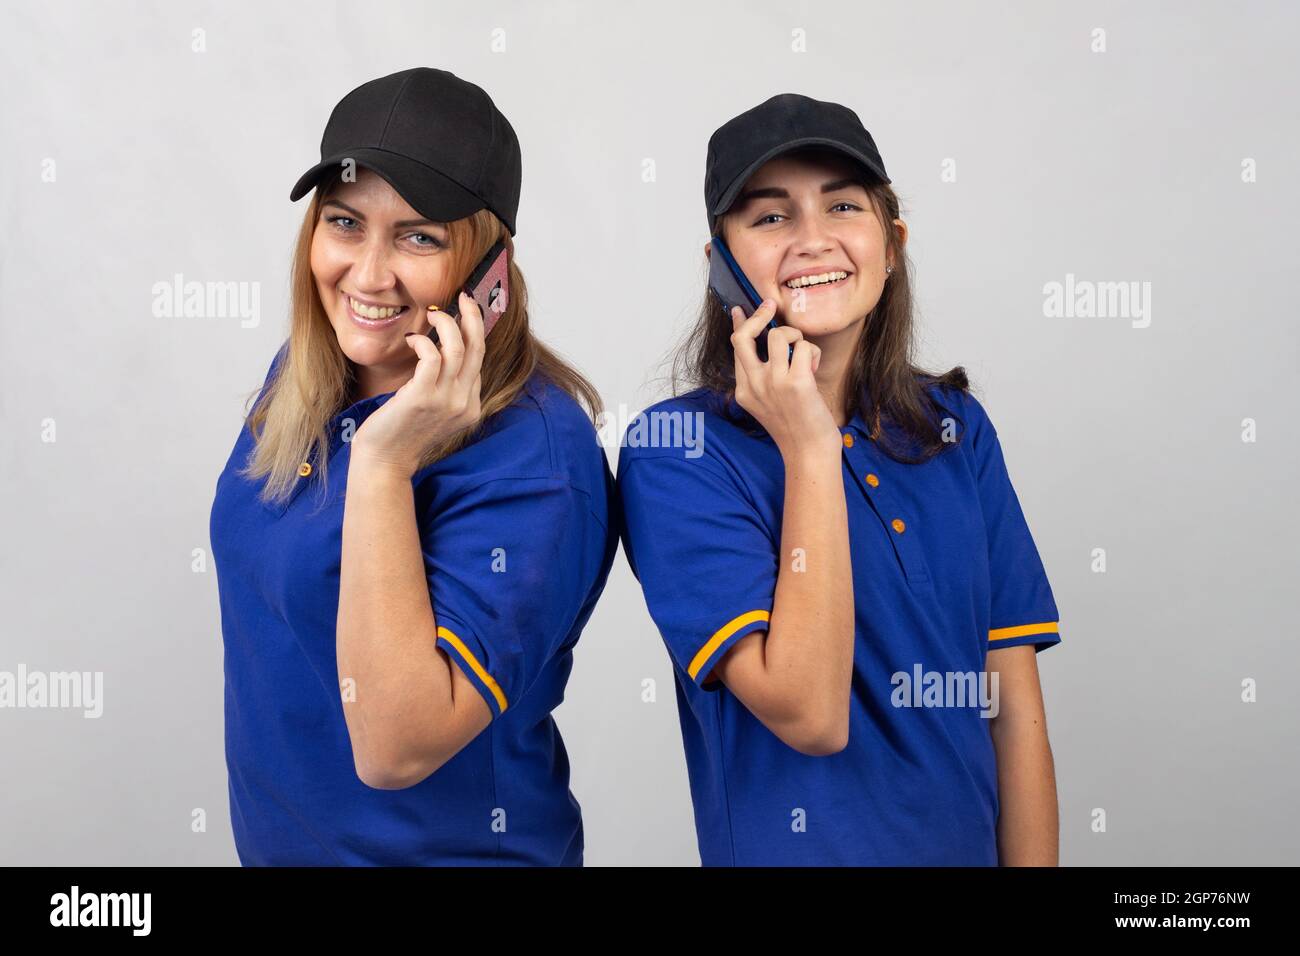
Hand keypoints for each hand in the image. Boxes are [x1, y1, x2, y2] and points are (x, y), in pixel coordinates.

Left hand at [350, 291, 484, 476]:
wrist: (385, 462)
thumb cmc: (402, 433)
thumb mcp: (434, 411)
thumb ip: (446, 387)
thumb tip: (443, 353)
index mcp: (470, 406)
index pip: (479, 360)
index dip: (474, 331)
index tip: (464, 313)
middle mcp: (464, 403)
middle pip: (478, 349)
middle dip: (473, 317)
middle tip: (463, 296)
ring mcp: (446, 401)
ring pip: (458, 348)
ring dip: (446, 324)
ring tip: (432, 315)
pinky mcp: (423, 397)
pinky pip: (432, 356)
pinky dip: (423, 340)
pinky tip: (413, 339)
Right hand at [730, 300, 840, 460]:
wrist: (808, 452)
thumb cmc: (794, 426)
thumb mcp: (767, 402)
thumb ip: (762, 375)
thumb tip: (765, 341)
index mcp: (743, 391)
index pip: (736, 348)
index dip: (740, 324)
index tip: (742, 309)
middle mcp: (754, 385)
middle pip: (744, 337)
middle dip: (759, 316)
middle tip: (770, 307)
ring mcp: (773, 383)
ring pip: (778, 336)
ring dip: (795, 337)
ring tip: (803, 354)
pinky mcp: (796, 383)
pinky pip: (803, 347)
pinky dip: (812, 353)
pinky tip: (813, 369)